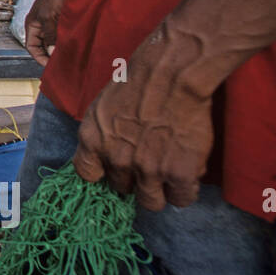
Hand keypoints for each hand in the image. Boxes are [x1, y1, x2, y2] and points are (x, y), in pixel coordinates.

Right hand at [24, 0, 71, 65]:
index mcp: (32, 24)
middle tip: (62, 63)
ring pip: (55, 41)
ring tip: (70, 55)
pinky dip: (69, 41)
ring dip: (61, 48)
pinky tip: (76, 45)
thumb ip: (49, 36)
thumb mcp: (49, 17)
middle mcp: (41, 25)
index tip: (50, 66)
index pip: (32, 47)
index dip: (39, 57)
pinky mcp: (64, 20)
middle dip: (51, 54)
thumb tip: (52, 54)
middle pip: (44, 46)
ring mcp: (53, 22)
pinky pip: (64, 35)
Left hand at [73, 24, 214, 210]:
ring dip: (159, 190)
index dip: (103, 174)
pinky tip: (188, 175)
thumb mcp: (101, 107)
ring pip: (150, 202)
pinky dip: (185, 191)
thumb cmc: (137, 82)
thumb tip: (106, 158)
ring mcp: (148, 169)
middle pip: (121, 189)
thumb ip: (101, 135)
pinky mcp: (179, 172)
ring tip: (169, 173)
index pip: (87, 175)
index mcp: (92, 141)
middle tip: (149, 163)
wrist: (172, 72)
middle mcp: (115, 159)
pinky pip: (181, 199)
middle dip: (134, 179)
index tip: (114, 168)